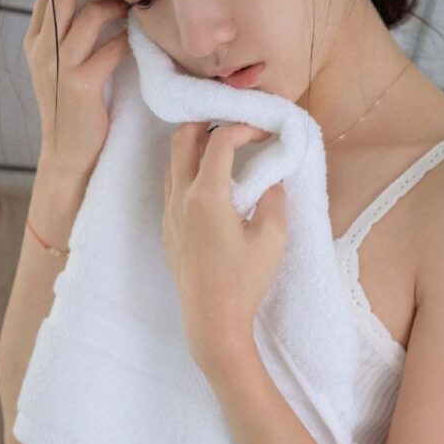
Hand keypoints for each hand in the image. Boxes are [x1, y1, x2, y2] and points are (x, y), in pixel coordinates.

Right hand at [23, 0, 130, 178]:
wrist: (67, 154)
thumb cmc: (71, 109)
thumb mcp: (58, 68)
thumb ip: (67, 35)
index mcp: (35, 41)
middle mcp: (42, 49)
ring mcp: (60, 67)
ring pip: (89, 15)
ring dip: (118, 6)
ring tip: (135, 9)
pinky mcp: (82, 86)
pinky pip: (111, 48)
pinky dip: (128, 39)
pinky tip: (140, 40)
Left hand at [162, 121, 287, 366]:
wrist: (212, 322)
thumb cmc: (244, 282)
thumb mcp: (273, 237)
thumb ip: (275, 198)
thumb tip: (272, 179)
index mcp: (206, 195)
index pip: (219, 140)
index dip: (243, 127)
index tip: (263, 132)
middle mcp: (180, 199)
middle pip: (182, 138)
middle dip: (207, 122)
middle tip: (235, 127)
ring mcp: (169, 214)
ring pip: (172, 162)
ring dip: (195, 147)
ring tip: (224, 151)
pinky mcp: (168, 230)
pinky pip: (172, 186)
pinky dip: (189, 171)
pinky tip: (213, 185)